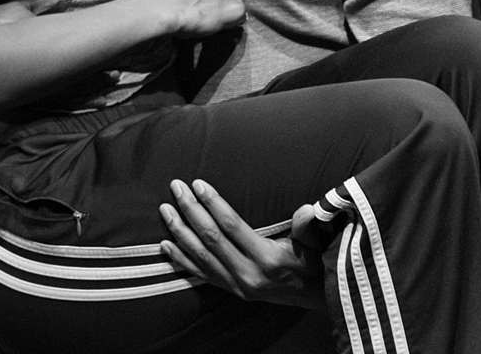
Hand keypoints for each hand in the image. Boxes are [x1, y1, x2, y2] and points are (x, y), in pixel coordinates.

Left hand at [159, 179, 323, 307]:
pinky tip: (165, 245)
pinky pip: (200, 273)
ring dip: (180, 231)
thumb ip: (307, 227)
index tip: (198, 184)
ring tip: (165, 209)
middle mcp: (248, 274)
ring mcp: (236, 285)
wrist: (314, 297)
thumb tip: (307, 209)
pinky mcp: (231, 290)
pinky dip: (181, 259)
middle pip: (210, 238)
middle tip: (176, 187)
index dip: (213, 203)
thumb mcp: (315, 244)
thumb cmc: (313, 263)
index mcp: (267, 258)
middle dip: (190, 210)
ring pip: (200, 256)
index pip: (232, 226)